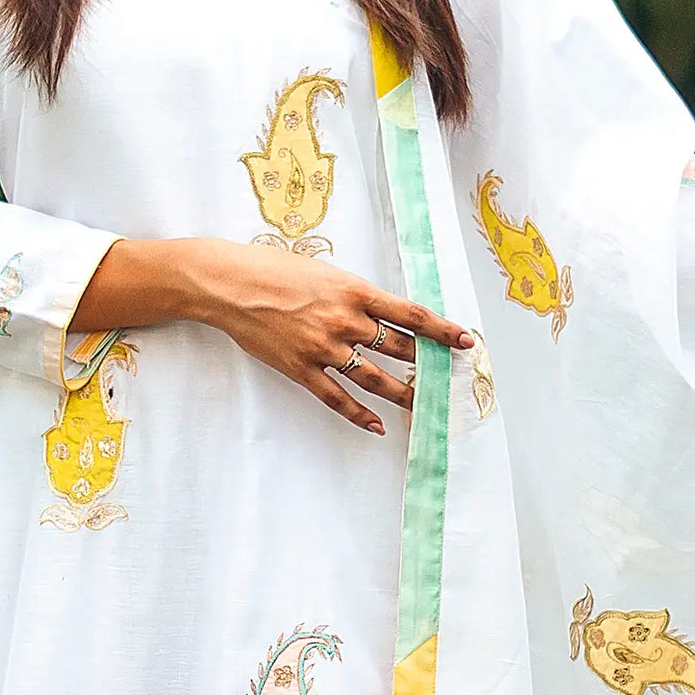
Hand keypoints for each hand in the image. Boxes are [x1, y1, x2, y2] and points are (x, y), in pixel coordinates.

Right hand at [79, 235, 472, 436]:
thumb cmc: (275, 269)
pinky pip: (338, 399)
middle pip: (399, 349)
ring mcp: (324, 349)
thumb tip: (383, 313)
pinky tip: (377, 426)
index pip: (411, 315)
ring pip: (375, 379)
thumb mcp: (324, 272)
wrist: (229, 284)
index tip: (465, 341)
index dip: (441, 330)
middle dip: (427, 365)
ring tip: (422, 407)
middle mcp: (345, 321)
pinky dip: (360, 415)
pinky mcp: (301, 369)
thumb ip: (354, 294)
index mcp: (355, 291)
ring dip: (403, 395)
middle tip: (448, 378)